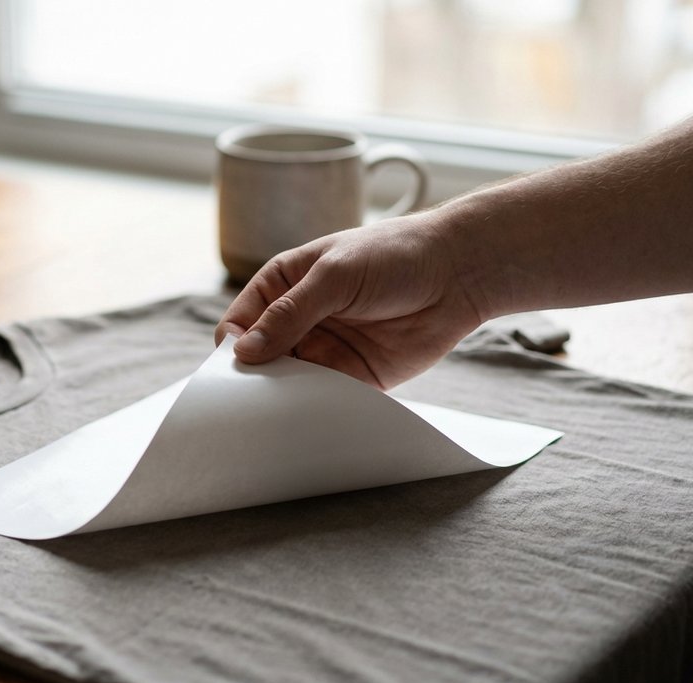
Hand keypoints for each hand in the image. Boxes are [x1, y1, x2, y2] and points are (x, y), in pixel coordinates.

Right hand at [215, 214, 485, 388]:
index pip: (240, 322)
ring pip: (289, 383)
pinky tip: (313, 416)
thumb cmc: (394, 256)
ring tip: (279, 412)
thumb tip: (243, 351)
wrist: (459, 273)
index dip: (233, 345)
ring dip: (284, 397)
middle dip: (254, 379)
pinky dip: (316, 408)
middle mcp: (299, 320)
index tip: (237, 366)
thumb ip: (289, 313)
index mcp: (284, 286)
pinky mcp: (355, 376)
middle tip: (250, 400)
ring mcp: (326, 349)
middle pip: (260, 358)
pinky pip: (325, 398)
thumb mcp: (333, 276)